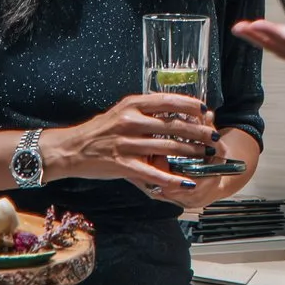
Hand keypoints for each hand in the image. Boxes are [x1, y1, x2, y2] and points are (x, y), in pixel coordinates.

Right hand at [48, 94, 219, 204]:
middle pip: (174, 126)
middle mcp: (131, 122)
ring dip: (191, 154)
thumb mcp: (121, 112)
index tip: (204, 111)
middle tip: (213, 137)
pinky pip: (153, 173)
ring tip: (205, 156)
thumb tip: (173, 110)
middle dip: (198, 133)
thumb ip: (144, 110)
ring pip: (168, 148)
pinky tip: (187, 182)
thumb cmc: (99, 131)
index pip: (168, 101)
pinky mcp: (124, 165)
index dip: (190, 106)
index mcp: (132, 105)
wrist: (71, 149)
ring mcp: (127, 144)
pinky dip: (172, 179)